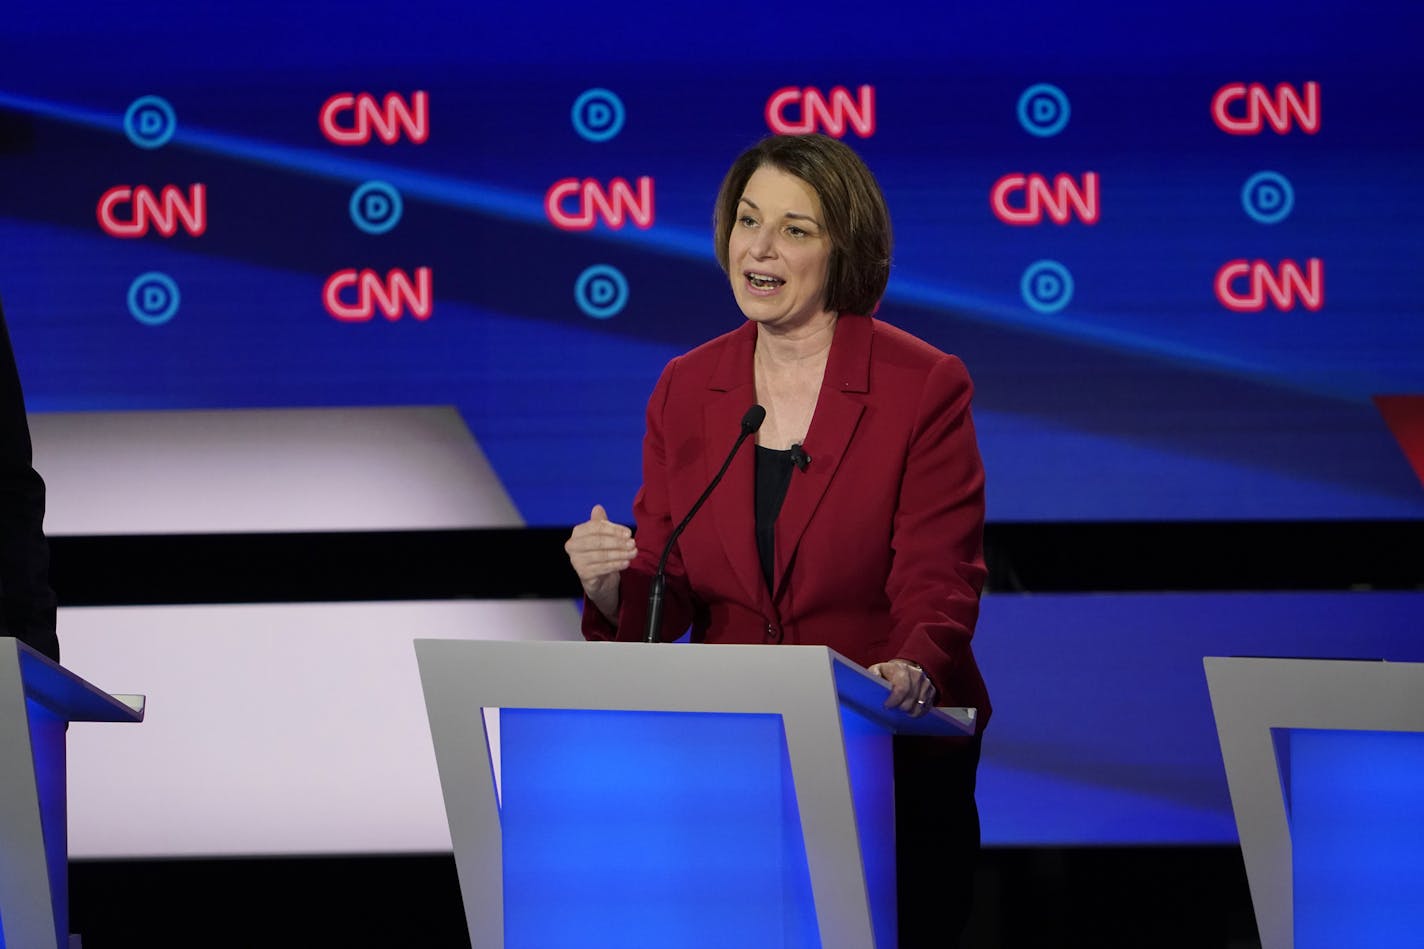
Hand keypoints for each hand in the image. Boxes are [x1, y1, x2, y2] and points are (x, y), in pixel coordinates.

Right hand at [564, 504, 635, 622]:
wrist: (599, 578)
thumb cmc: (600, 552)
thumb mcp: (602, 535)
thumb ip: (600, 522)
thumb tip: (598, 508)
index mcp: (577, 533)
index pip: (595, 527)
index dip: (613, 529)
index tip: (628, 533)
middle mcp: (573, 546)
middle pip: (598, 541)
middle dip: (618, 542)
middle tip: (632, 543)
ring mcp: (576, 561)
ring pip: (601, 555)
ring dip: (620, 554)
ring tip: (633, 553)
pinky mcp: (583, 574)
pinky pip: (602, 568)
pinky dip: (616, 565)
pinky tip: (626, 562)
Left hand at [867, 659, 936, 717]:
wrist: (905, 669)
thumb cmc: (889, 672)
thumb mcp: (878, 670)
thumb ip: (873, 675)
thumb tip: (873, 682)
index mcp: (902, 669)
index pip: (901, 689)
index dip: (894, 701)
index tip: (887, 706)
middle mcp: (917, 675)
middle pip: (910, 701)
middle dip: (900, 708)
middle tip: (893, 708)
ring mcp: (926, 683)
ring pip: (918, 707)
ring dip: (908, 711)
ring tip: (901, 709)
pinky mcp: (932, 691)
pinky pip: (926, 708)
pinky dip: (917, 712)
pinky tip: (909, 710)